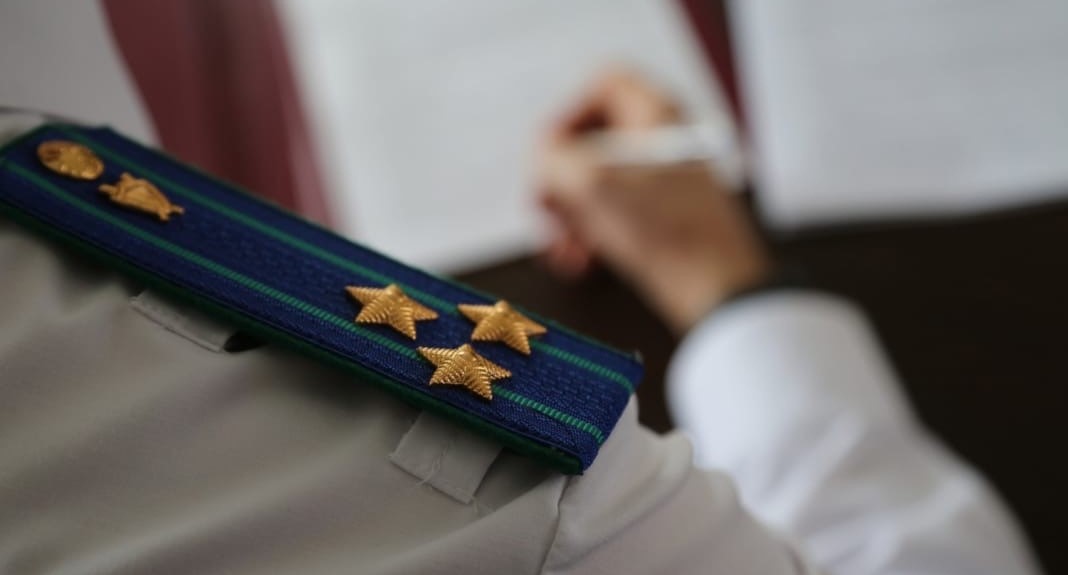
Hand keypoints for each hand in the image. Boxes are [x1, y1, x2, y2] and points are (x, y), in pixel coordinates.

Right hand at [537, 69, 769, 333]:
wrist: (719, 289)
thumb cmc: (667, 232)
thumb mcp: (591, 185)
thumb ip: (552, 158)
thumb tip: (542, 160)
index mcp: (656, 113)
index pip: (602, 85)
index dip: (566, 117)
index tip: (550, 156)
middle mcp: (662, 138)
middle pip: (591, 139)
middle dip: (560, 180)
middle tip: (547, 212)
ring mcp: (664, 178)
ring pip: (597, 181)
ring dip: (569, 215)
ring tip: (563, 250)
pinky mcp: (664, 215)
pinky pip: (613, 211)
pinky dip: (590, 232)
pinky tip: (580, 261)